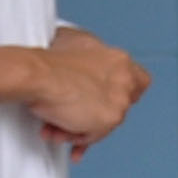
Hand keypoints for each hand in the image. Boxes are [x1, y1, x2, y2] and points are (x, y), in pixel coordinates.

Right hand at [0, 27, 148, 151]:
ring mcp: (120, 101)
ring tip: (54, 123)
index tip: (107, 97)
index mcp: (120, 60)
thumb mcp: (74, 41)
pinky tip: (57, 131)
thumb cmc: (47, 59)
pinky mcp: (110, 119)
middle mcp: (125, 80)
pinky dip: (72, 137)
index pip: (139, 82)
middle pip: (120, 105)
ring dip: (77, 126)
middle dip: (95, 111)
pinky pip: (91, 136)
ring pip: (103, 124)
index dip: (121, 92)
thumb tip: (80, 54)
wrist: (37, 75)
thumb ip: (88, 52)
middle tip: (75, 113)